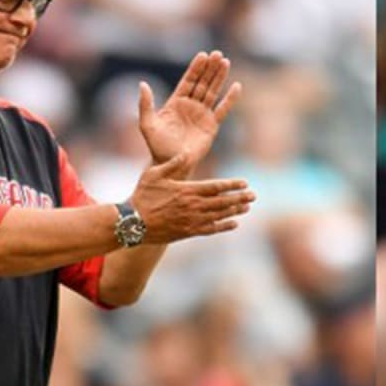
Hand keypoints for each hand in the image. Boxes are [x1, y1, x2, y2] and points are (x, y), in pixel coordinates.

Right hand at [130, 153, 253, 242]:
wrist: (132, 223)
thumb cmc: (142, 196)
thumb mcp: (154, 174)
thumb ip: (172, 164)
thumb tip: (187, 153)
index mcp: (187, 190)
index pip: (215, 187)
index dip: (232, 185)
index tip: (245, 183)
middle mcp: (193, 206)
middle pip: (222, 202)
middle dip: (239, 198)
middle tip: (254, 196)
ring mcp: (192, 220)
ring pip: (219, 215)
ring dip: (235, 211)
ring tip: (247, 207)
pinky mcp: (188, 232)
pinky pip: (211, 230)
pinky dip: (224, 226)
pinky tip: (234, 224)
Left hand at [138, 50, 242, 168]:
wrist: (171, 164)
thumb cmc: (157, 146)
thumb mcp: (147, 124)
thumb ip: (145, 104)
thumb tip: (143, 84)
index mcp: (176, 102)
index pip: (188, 81)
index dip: (195, 68)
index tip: (203, 55)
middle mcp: (190, 106)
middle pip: (202, 82)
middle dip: (210, 68)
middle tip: (218, 54)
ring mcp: (202, 115)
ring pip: (213, 92)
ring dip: (219, 77)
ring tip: (226, 62)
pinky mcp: (212, 126)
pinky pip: (223, 110)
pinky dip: (230, 99)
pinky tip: (236, 86)